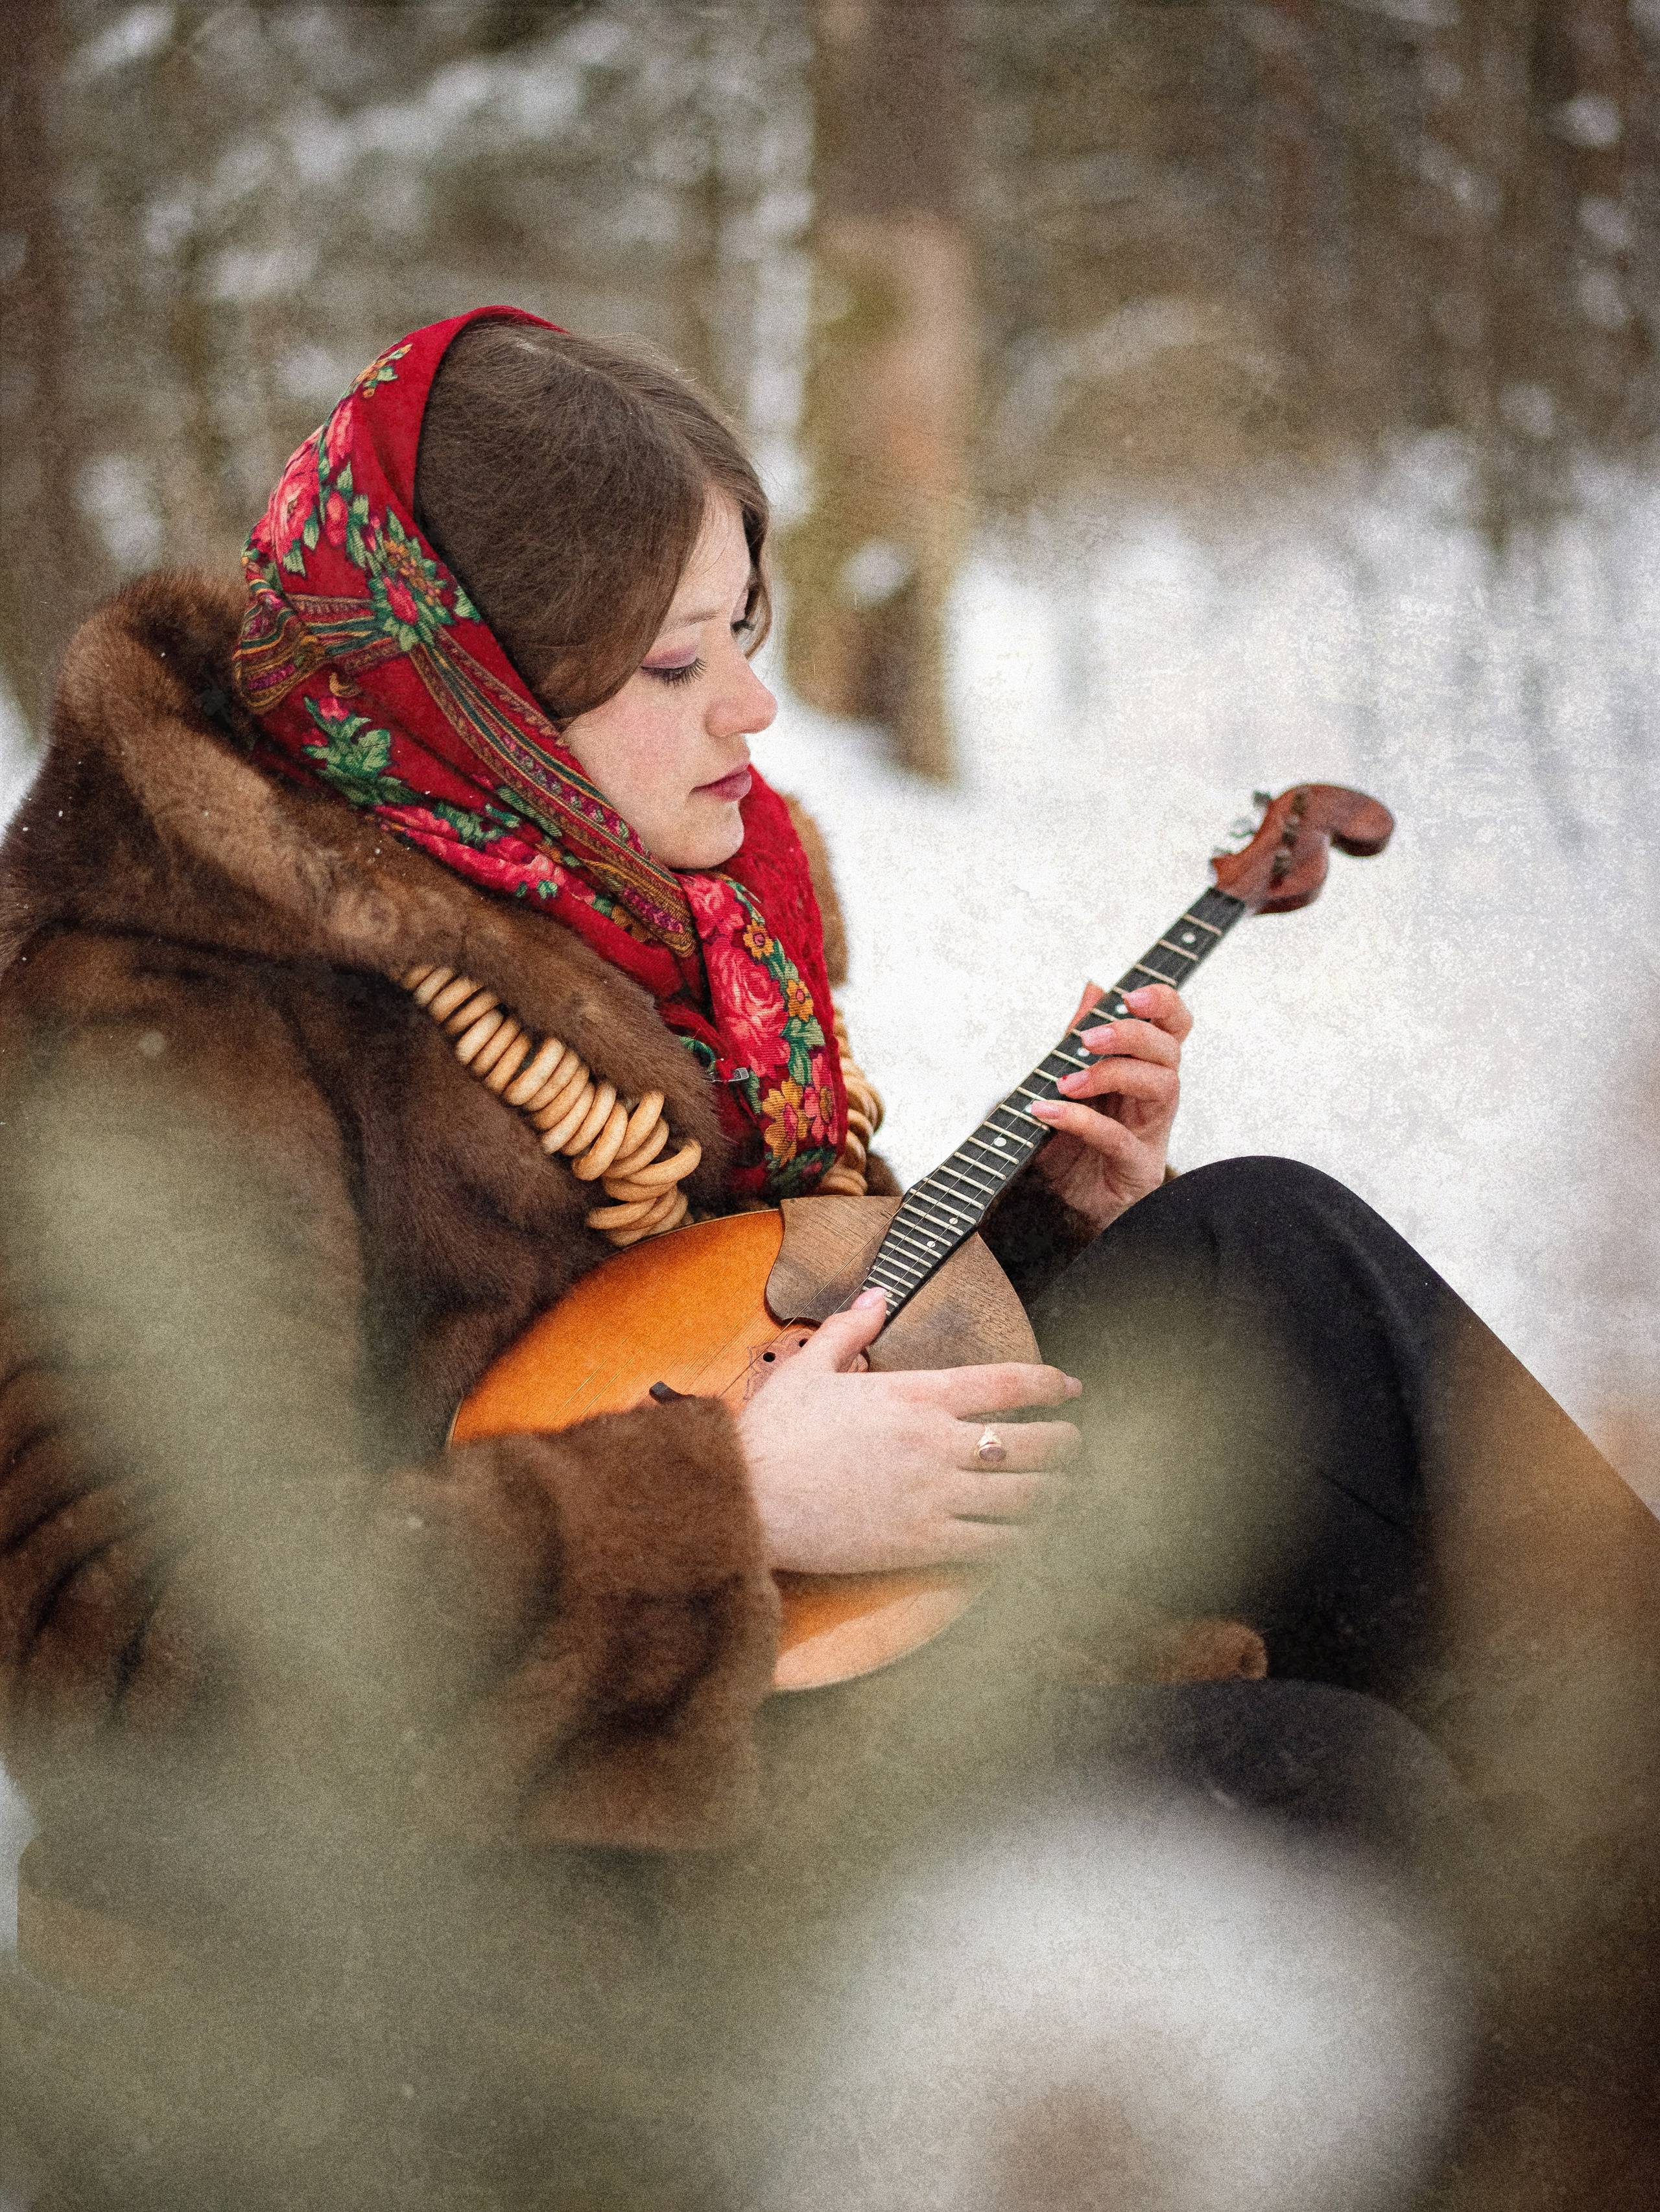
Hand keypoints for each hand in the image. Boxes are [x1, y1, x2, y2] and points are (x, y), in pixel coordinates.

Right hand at [738, 1292, 1081, 1573]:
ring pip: (1024, 1495)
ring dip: (1055, 1492)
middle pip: (1031, 1441)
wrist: (745, 1500)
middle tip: (1075, 1444)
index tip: (1071, 1388)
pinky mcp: (923, 1543)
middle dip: (1065, 1443)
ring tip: (1064, 1489)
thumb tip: (876, 1295)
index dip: (1050, 1383)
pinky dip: (1025, 1540)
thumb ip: (849, 1330)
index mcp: (915, 1394)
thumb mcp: (807, 1368)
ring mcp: (934, 1495)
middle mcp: (936, 1442)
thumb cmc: (772, 1436)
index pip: (1006, 1382)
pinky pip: (996, 1544)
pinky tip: (1033, 1536)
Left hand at [1028, 981, 1189, 1234]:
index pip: (1174, 1026)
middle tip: (1088, 1038)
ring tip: (1066, 1081)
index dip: (1163, 1003)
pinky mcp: (1138, 1168)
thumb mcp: (1072, 1082)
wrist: (1068, 1206)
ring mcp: (1152, 1133)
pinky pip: (1120, 1138)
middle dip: (1131, 1034)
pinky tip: (1051, 1112)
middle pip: (1169, 1051)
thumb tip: (1094, 987)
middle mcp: (1156, 1098)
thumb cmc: (1077, 1143)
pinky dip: (1083, 1121)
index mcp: (1145, 1070)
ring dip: (1112, 1074)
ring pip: (1162, 1086)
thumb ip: (1082, 1038)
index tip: (1129, 994)